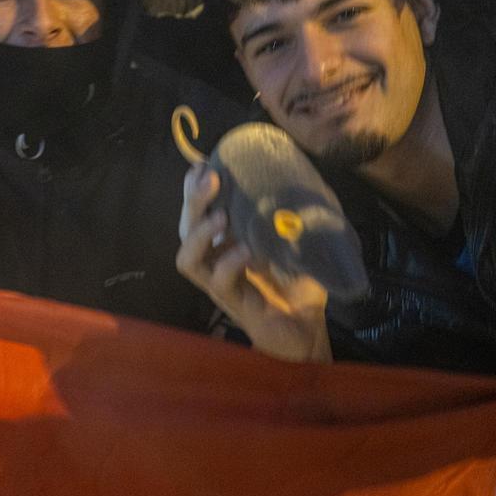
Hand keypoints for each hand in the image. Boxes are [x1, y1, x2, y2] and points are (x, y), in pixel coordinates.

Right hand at [176, 165, 331, 362]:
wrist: (308, 331)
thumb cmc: (299, 286)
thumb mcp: (296, 243)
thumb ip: (292, 216)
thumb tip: (301, 177)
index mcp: (225, 243)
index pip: (199, 213)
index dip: (194, 190)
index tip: (201, 165)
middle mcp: (216, 262)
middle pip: (186, 229)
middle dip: (194, 201)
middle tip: (210, 178)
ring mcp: (221, 285)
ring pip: (189, 259)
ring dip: (200, 234)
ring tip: (220, 216)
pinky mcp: (234, 305)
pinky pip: (220, 283)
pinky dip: (230, 263)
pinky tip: (247, 251)